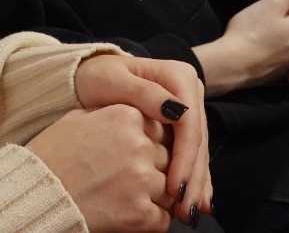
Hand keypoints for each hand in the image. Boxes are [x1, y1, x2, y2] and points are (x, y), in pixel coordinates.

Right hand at [27, 106, 171, 231]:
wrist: (33, 195)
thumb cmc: (50, 157)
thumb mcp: (77, 119)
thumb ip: (111, 114)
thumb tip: (134, 116)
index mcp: (126, 115)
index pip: (160, 128)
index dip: (152, 144)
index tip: (140, 154)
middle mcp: (138, 144)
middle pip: (168, 157)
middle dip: (156, 169)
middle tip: (133, 179)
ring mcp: (142, 179)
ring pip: (171, 188)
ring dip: (157, 195)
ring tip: (131, 197)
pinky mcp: (140, 213)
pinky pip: (163, 218)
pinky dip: (152, 220)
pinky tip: (131, 215)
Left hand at [73, 54, 210, 223]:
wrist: (90, 75)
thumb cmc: (97, 77)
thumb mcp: (113, 80)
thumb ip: (145, 93)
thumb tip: (174, 110)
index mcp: (180, 77)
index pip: (188, 123)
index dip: (184, 158)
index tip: (173, 188)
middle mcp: (190, 93)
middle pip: (197, 141)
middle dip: (193, 178)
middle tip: (185, 210)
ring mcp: (188, 110)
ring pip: (198, 152)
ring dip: (196, 184)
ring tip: (189, 213)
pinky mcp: (182, 127)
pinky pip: (191, 155)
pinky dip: (193, 180)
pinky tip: (197, 203)